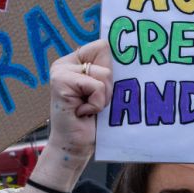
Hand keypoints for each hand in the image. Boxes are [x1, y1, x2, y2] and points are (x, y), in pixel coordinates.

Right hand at [14, 39, 111, 192]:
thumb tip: (134, 52)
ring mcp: (60, 70)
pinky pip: (96, 86)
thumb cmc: (96, 121)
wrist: (76, 147)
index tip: (106, 87)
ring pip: (104, 73)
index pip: (105, 45)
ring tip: (90, 108)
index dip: (114, 65)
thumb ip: (113, 70)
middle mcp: (67, 62)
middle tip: (97, 101)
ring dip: (104, 97)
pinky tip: (84, 112)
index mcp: (78, 60)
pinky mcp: (59, 81)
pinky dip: (97, 103)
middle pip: (107, 53)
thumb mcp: (108, 91)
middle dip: (110, 83)